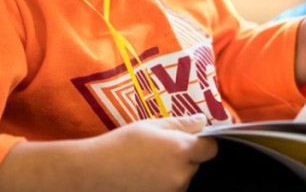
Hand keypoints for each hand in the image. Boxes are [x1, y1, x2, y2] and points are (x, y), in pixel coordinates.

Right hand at [0, 114, 216, 191]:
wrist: (94, 172)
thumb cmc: (120, 144)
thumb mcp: (150, 125)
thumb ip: (180, 123)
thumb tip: (203, 121)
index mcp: (182, 150)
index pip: (211, 148)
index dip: (203, 142)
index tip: (191, 139)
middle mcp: (182, 174)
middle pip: (195, 164)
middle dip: (184, 157)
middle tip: (159, 150)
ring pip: (183, 179)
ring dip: (173, 172)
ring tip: (147, 164)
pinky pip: (171, 190)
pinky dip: (163, 184)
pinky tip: (144, 177)